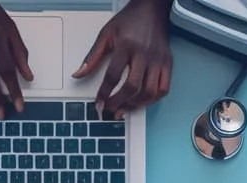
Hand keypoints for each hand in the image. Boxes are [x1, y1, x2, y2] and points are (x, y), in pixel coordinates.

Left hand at [72, 0, 171, 118]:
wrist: (152, 9)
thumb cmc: (129, 20)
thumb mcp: (106, 34)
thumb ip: (92, 56)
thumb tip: (78, 74)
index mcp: (127, 45)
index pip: (113, 76)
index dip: (104, 93)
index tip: (99, 103)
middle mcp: (144, 53)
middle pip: (132, 87)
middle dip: (119, 102)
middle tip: (110, 109)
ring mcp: (158, 60)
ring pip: (149, 91)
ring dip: (135, 105)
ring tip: (124, 108)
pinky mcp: (168, 63)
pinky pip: (163, 89)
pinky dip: (152, 100)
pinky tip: (141, 101)